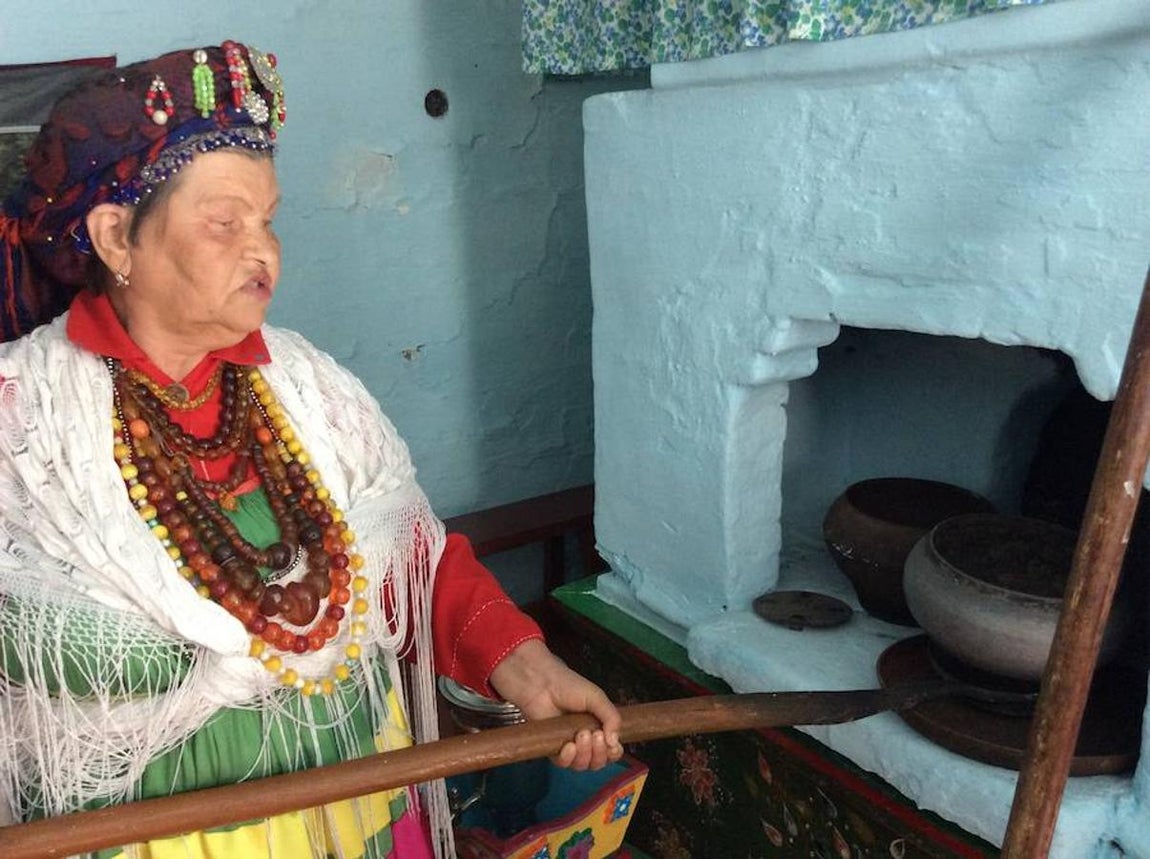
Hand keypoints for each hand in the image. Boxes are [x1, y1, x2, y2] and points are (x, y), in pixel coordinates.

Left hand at [489, 639, 623, 770]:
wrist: (543, 685)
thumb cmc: (569, 687)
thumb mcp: (597, 698)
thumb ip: (612, 718)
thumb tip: (614, 742)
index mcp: (599, 728)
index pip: (612, 751)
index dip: (614, 752)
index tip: (612, 745)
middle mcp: (586, 741)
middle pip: (599, 762)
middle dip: (600, 752)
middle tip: (596, 735)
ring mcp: (569, 746)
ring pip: (583, 765)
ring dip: (585, 754)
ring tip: (581, 734)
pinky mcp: (553, 750)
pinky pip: (564, 764)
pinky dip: (569, 758)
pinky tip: (569, 746)